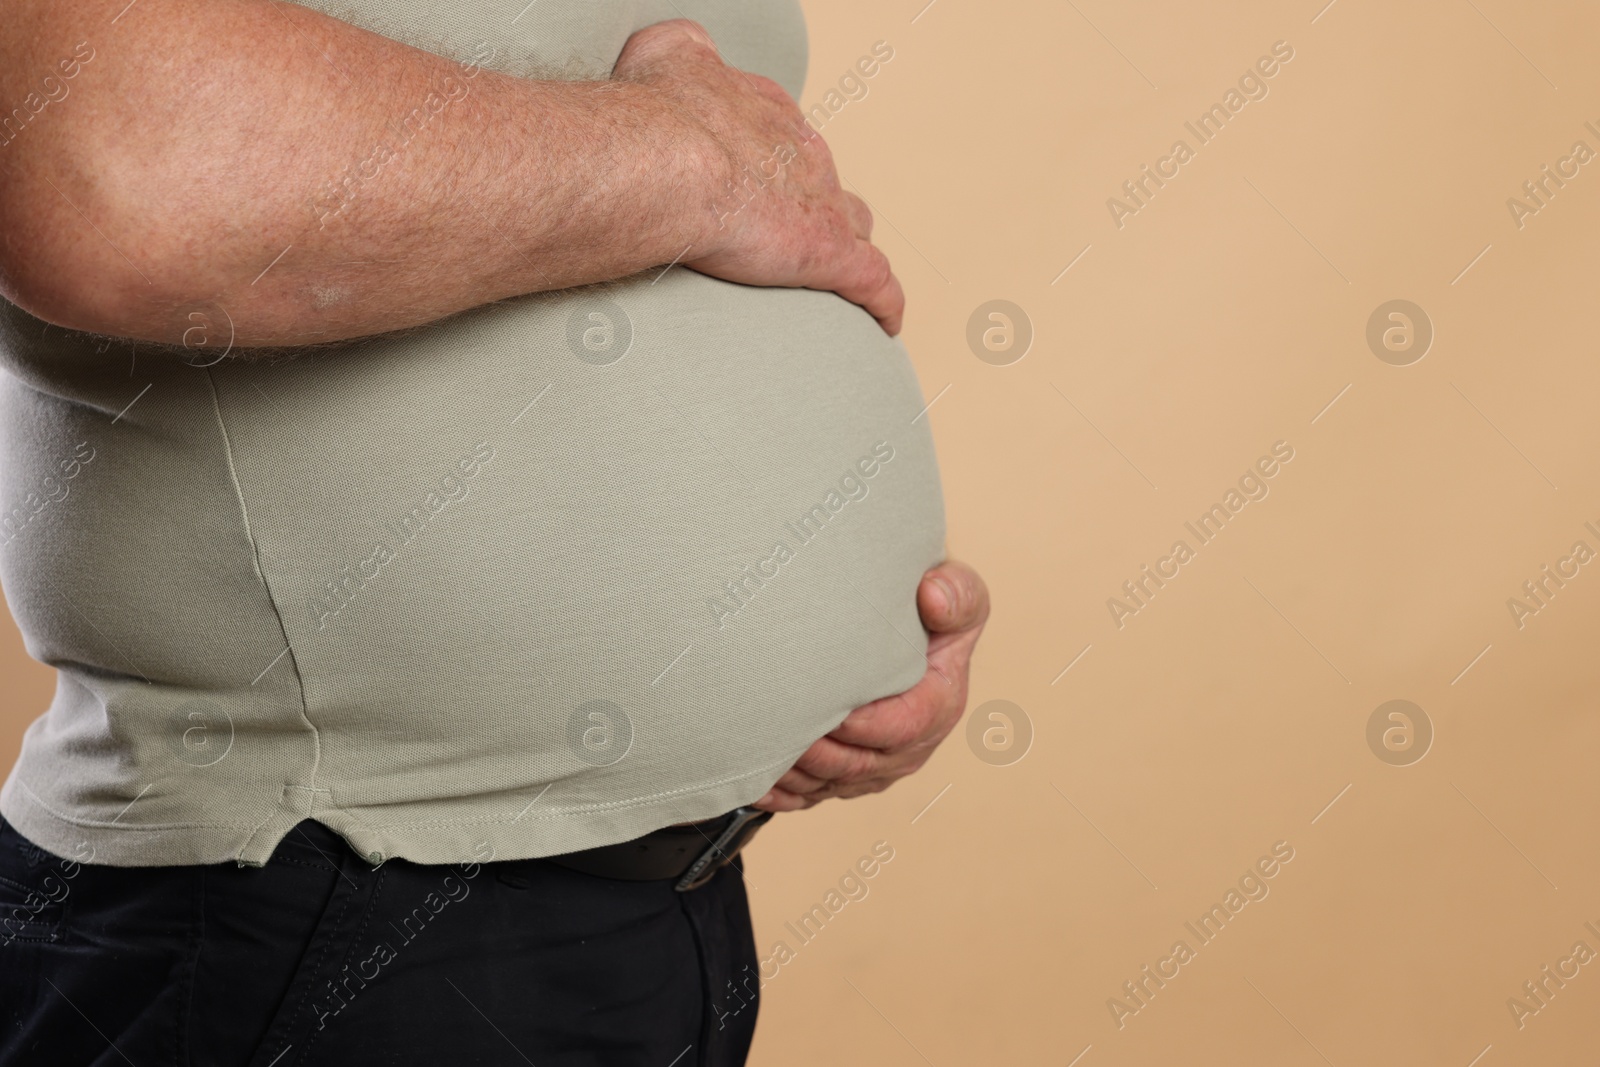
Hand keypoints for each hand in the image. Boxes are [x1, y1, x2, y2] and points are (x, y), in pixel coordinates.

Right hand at [612, 20, 905, 334]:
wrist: (665, 160)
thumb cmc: (656, 115)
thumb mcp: (664, 56)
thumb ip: (678, 55)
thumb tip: (673, 56)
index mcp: (765, 113)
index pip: (789, 138)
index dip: (779, 164)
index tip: (764, 182)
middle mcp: (802, 152)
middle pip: (824, 180)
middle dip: (811, 203)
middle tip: (786, 231)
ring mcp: (822, 203)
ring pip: (854, 225)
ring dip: (848, 246)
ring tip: (836, 276)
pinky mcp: (832, 254)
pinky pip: (875, 281)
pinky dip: (883, 301)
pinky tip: (885, 321)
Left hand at [752, 560, 990, 811]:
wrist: (909, 622)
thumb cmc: (929, 607)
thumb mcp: (957, 591)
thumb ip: (957, 593)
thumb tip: (933, 597)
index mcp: (940, 705)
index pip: (901, 727)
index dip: (859, 723)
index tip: (822, 705)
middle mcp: (911, 745)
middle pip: (856, 764)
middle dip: (812, 751)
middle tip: (770, 727)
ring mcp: (877, 766)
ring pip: (828, 784)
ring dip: (791, 773)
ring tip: (753, 748)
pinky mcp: (848, 776)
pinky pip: (811, 796)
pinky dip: (781, 793)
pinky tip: (752, 780)